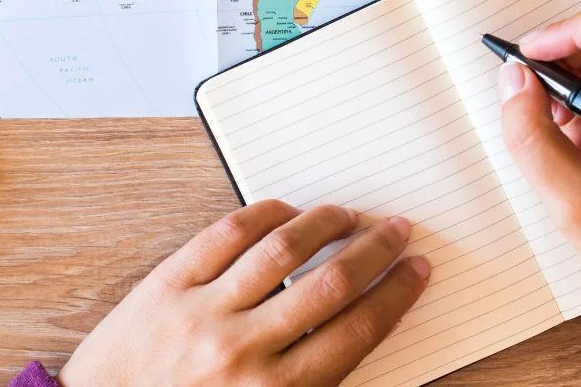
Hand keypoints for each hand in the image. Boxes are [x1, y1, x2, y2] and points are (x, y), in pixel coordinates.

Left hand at [57, 201, 429, 386]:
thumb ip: (310, 381)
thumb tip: (361, 327)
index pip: (356, 332)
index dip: (394, 296)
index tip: (415, 271)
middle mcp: (242, 353)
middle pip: (329, 285)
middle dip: (374, 252)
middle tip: (397, 230)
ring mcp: (202, 314)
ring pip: (281, 251)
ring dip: (325, 224)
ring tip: (348, 214)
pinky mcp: (166, 286)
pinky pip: (225, 235)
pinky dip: (263, 215)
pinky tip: (287, 211)